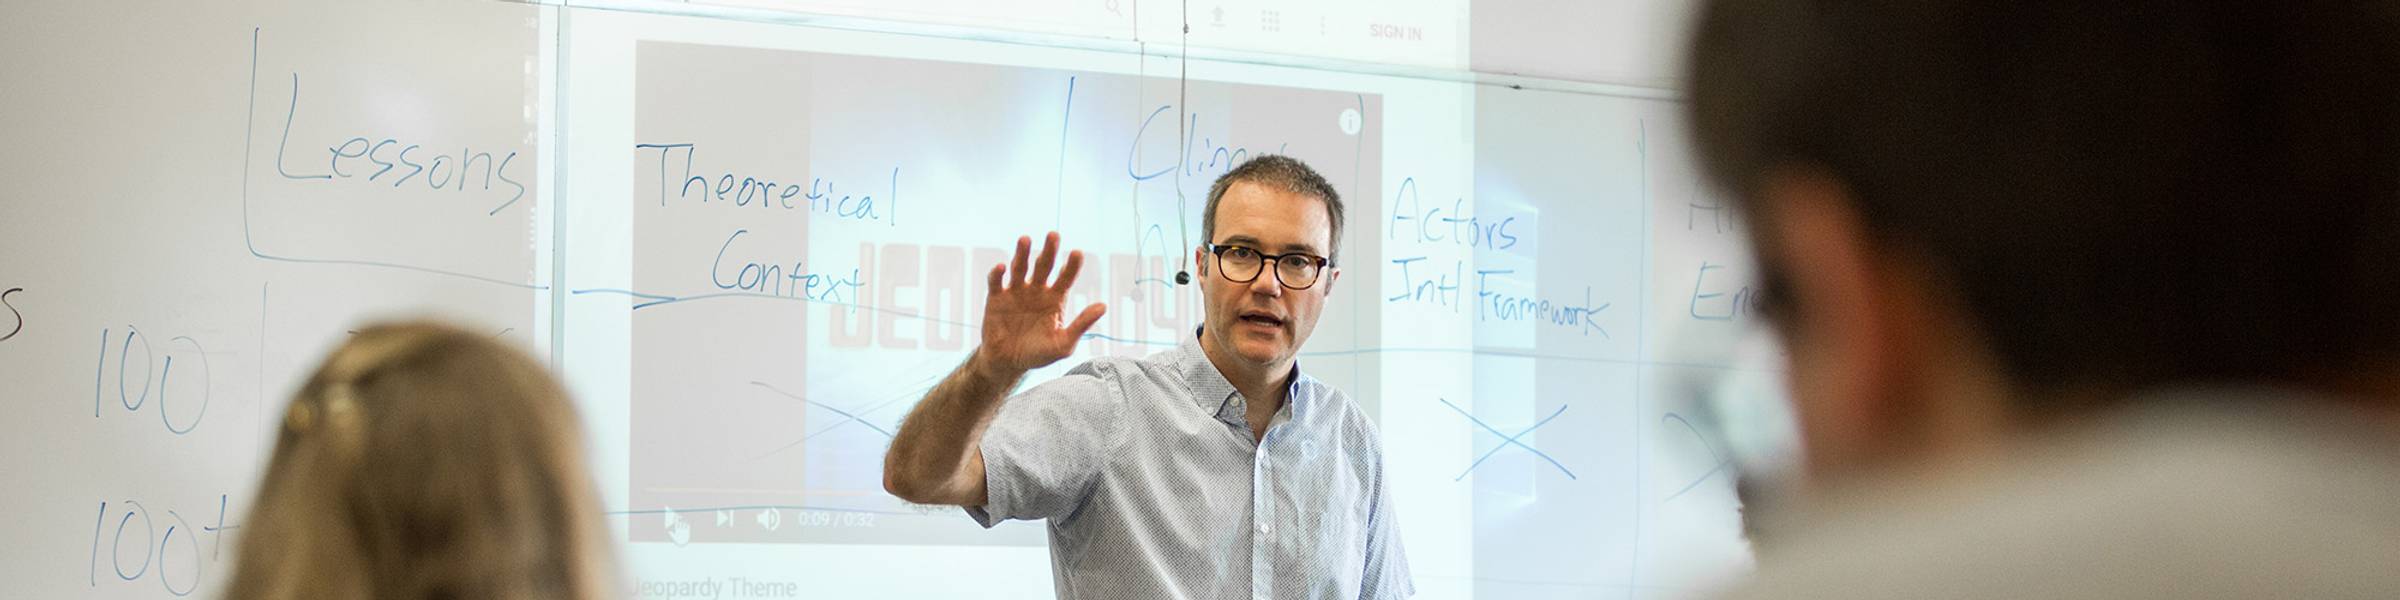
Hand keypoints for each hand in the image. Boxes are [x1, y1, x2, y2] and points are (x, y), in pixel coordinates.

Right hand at [975, 232, 1106, 373]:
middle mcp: (1037, 290)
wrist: (1009, 363)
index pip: (1066, 277)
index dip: (1072, 265)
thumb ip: (1081, 324)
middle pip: (1044, 265)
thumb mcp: (1063, 344)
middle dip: (1049, 250)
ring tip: (1026, 239)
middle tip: (1054, 235)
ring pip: (1020, 267)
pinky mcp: (996, 298)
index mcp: (1055, 298)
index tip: (1077, 253)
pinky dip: (997, 273)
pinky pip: (997, 282)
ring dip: (1022, 253)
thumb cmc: (1039, 354)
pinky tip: (1002, 267)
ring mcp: (1016, 291)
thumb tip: (1103, 306)